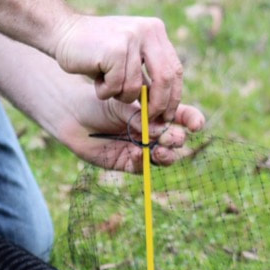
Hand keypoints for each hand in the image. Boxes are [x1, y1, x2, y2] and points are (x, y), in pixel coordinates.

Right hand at [53, 15, 183, 122]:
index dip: (173, 97)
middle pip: (164, 79)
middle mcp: (147, 31)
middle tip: (148, 119)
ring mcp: (131, 38)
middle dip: (156, 105)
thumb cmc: (97, 51)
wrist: (63, 32)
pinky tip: (96, 79)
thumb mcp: (129, 58)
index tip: (166, 116)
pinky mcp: (114, 50)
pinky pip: (116, 86)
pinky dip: (105, 92)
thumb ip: (148, 74)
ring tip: (106, 85)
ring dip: (120, 96)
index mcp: (155, 32)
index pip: (174, 70)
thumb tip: (167, 108)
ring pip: (135, 87)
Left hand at [56, 85, 205, 172]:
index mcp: (157, 112)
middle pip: (176, 140)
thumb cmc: (98, 103)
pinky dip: (141, 161)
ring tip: (158, 149)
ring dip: (165, 154)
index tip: (197, 124)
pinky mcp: (129, 163)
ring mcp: (143, 148)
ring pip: (164, 157)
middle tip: (170, 137)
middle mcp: (154, 132)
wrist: (73, 116)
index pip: (183, 117)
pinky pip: (142, 167)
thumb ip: (142, 118)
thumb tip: (162, 132)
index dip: (193, 121)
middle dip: (176, 139)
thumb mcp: (123, 106)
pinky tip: (135, 153)